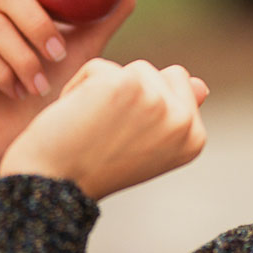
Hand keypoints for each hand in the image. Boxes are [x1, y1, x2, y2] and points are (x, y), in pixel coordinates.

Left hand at [0, 59, 208, 199]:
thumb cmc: (95, 167)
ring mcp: (158, 101)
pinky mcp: (127, 85)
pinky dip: (79, 87)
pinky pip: (100, 67)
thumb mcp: (148, 145)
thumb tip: (200, 85)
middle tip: (111, 134)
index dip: (148, 107)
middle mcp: (183, 121)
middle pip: (160, 73)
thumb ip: (178, 114)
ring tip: (93, 127)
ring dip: (105, 90)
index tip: (127, 141)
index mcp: (194, 139)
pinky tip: (75, 118)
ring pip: (132, 69)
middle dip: (133, 93)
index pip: (182, 87)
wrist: (53, 186)